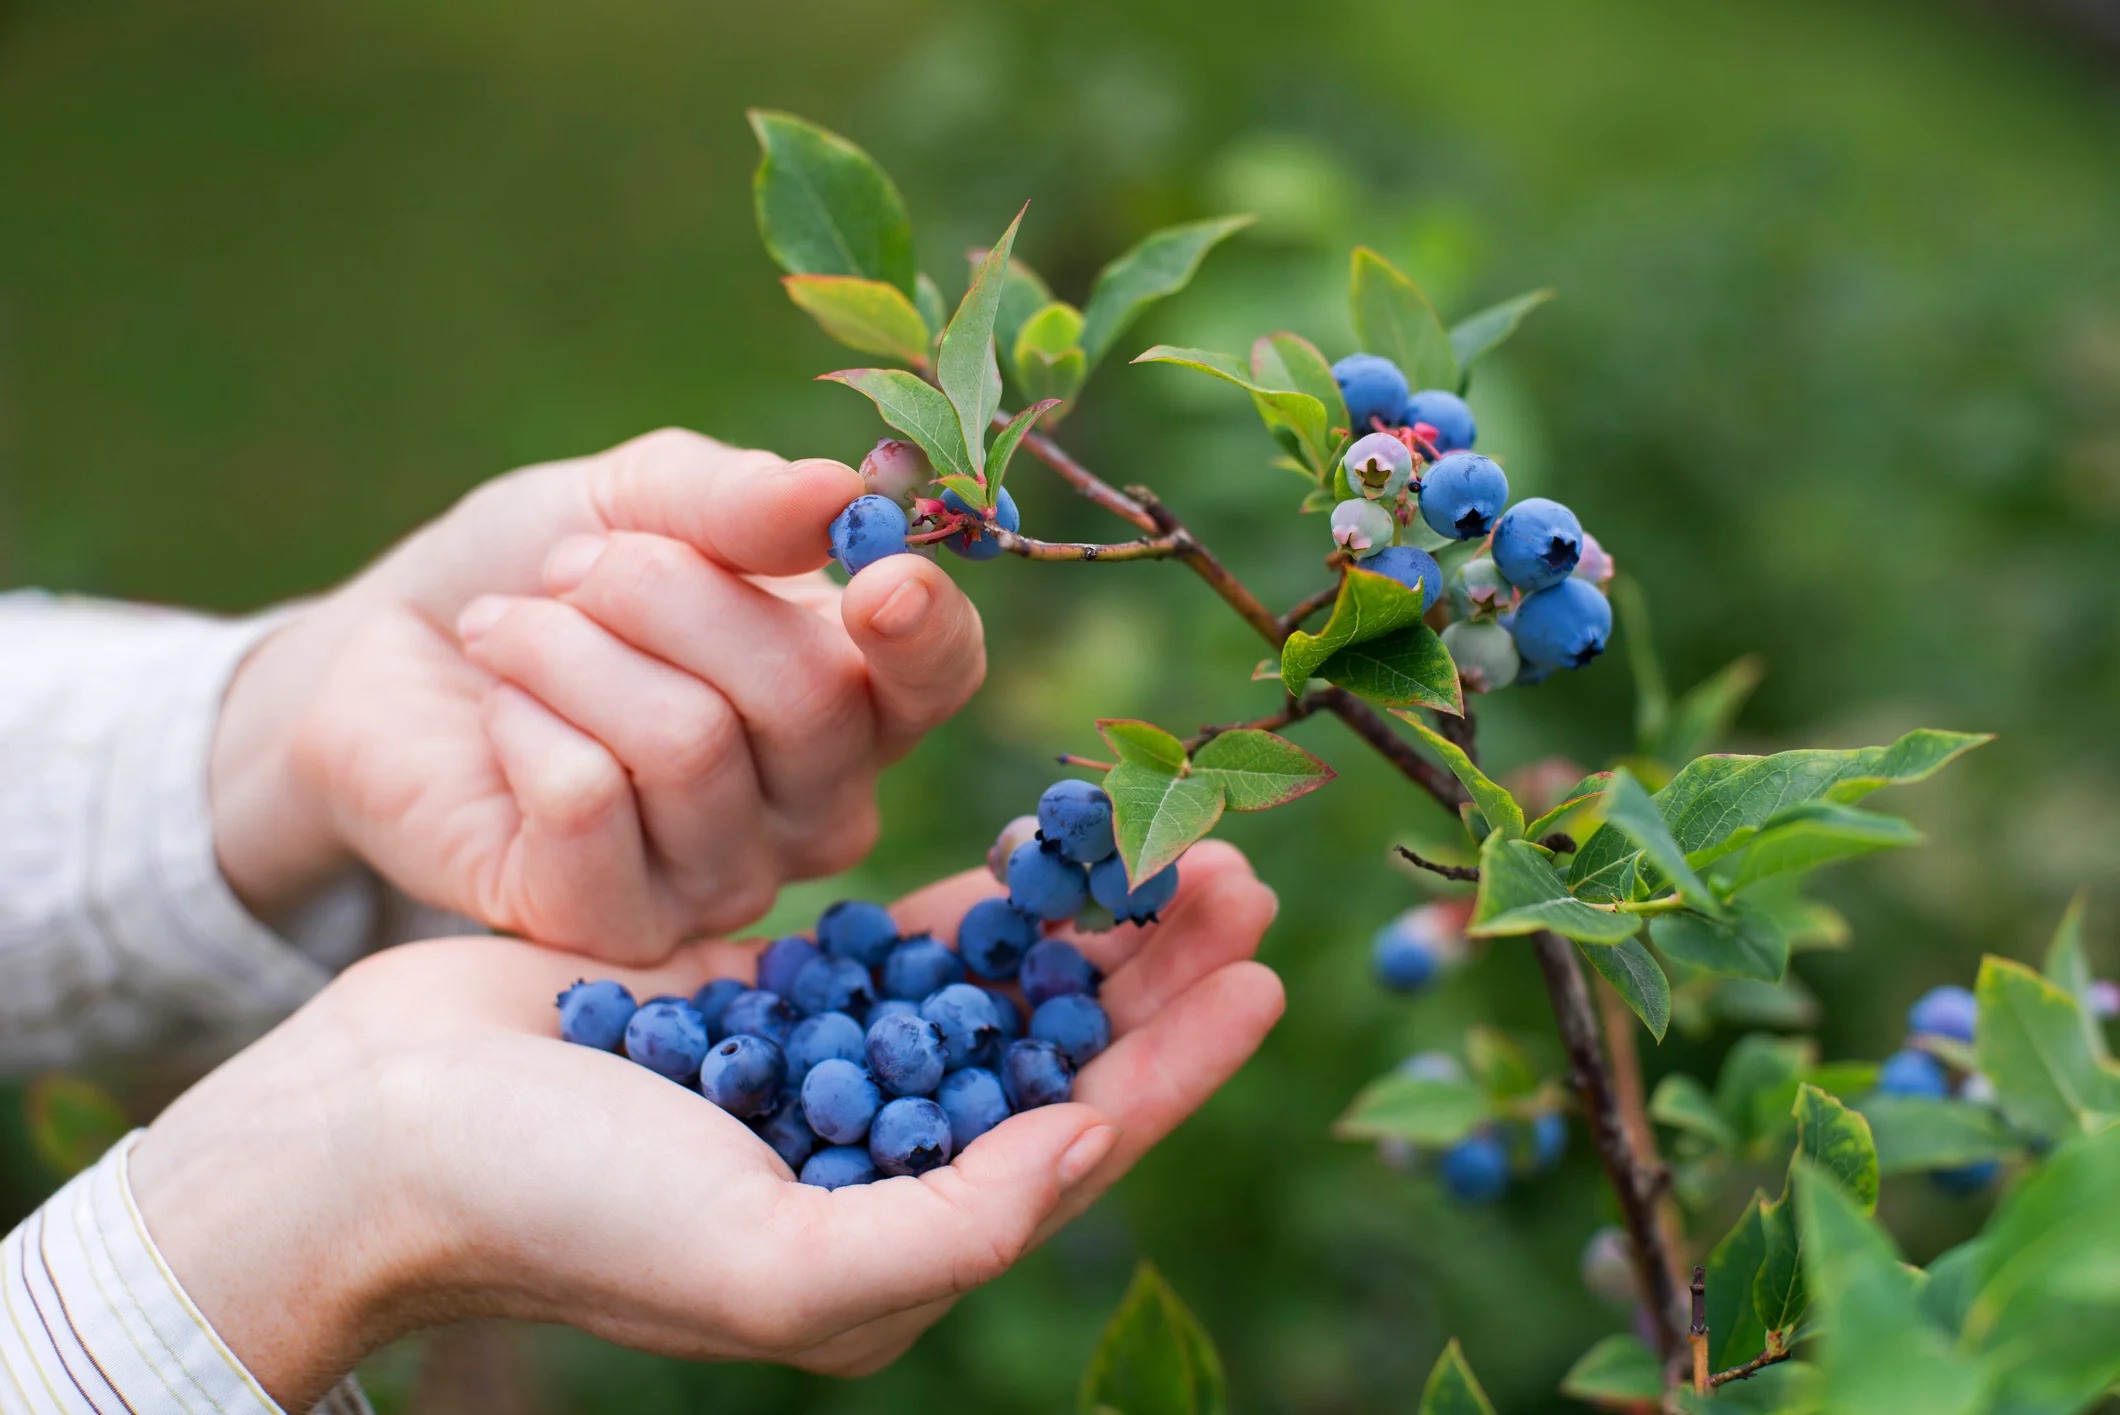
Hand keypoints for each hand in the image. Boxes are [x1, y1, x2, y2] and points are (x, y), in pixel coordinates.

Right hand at [128, 844, 1282, 1407]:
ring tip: (1167, 847)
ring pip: (992, 991)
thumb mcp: (771, 1263)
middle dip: (1151, 977)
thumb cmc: (565, 1211)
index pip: (1076, 1150)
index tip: (1266, 980)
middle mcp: (873, 1165)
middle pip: (1052, 1059)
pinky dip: (973, 900)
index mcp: (890, 1248)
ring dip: (1080, 924)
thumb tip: (1084, 1151)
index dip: (1178, 1068)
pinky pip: (900, 941)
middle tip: (1239, 881)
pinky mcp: (768, 997)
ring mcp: (824, 1074)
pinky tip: (1038, 849)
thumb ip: (946, 1230)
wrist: (384, 1130)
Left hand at [210, 428, 986, 960]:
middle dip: (665, 591)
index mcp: (854, 694)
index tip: (876, 578)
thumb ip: (738, 500)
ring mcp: (728, 881)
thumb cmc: (539, 577)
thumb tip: (841, 494)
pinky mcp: (619, 929)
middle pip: (807, 694)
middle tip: (573, 570)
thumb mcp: (635, 500)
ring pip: (688, 742)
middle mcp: (816, 805)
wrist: (386, 662)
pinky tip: (499, 716)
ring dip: (568, 648)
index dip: (925, 631)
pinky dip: (522, 720)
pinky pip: (587, 800)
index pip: (941, 678)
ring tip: (511, 631)